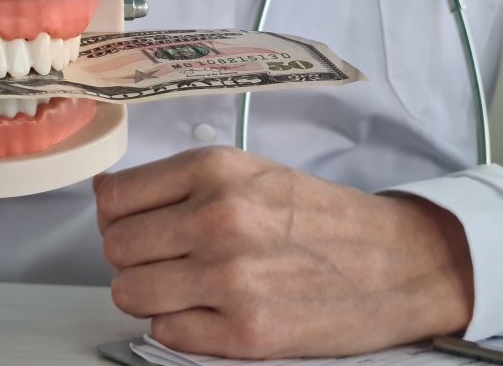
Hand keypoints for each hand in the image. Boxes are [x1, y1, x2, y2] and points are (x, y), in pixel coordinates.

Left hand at [95, 146, 473, 357]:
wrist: (395, 261)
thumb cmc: (316, 214)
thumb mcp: (247, 171)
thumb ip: (178, 183)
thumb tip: (108, 201)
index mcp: (214, 169)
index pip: (113, 197)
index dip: (116, 215)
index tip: (131, 223)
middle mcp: (217, 218)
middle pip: (115, 248)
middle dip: (133, 255)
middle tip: (164, 257)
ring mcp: (230, 278)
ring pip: (129, 293)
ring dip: (149, 293)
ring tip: (184, 285)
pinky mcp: (246, 332)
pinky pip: (164, 332)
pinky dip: (179, 324)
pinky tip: (210, 310)